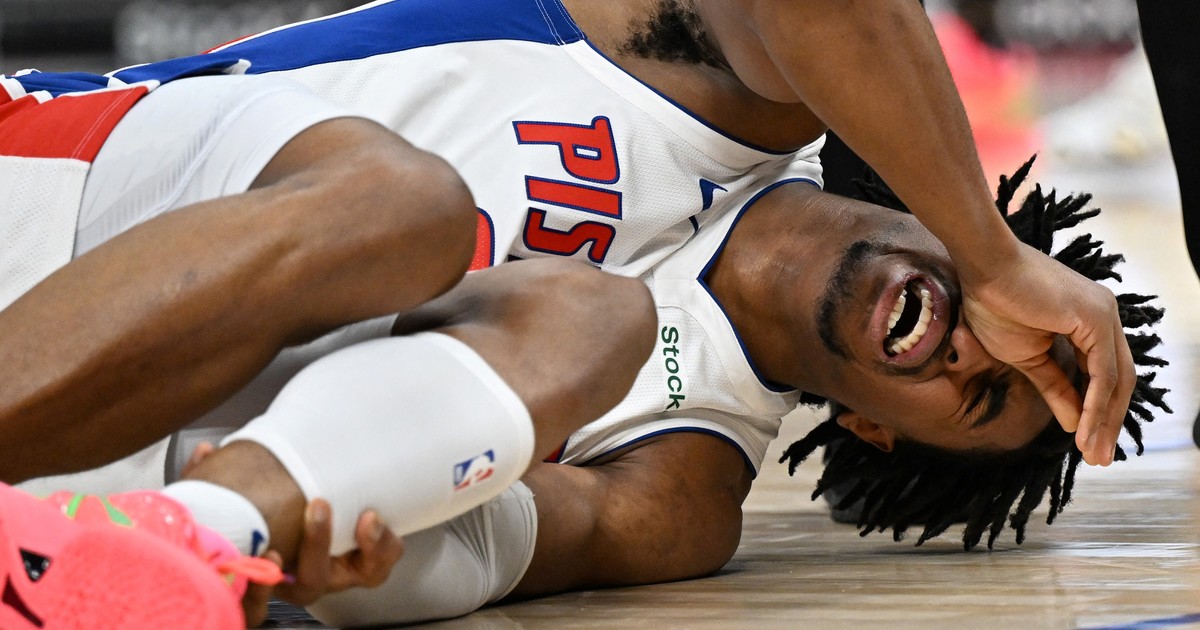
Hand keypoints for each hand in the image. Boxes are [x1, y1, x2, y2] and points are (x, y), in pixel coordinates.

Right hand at [181, 445, 405, 623]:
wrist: (310, 503)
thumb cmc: (265, 510)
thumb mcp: (233, 498)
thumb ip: (212, 482)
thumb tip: (204, 452)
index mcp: (265, 575)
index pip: (254, 606)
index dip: (259, 591)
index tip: (267, 552)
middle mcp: (300, 579)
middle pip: (311, 584)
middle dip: (316, 546)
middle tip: (317, 506)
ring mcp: (335, 571)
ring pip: (356, 576)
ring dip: (363, 548)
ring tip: (364, 517)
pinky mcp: (364, 559)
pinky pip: (378, 562)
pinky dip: (382, 543)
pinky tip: (375, 519)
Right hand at [958, 242, 1133, 465]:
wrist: (983, 269)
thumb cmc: (994, 303)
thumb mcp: (1026, 357)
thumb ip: (1054, 387)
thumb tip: (1073, 423)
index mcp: (1089, 321)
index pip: (1104, 374)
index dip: (1098, 411)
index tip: (1087, 444)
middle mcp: (1104, 316)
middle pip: (1118, 380)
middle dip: (1108, 422)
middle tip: (1099, 458)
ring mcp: (1104, 315)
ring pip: (1115, 379)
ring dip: (1104, 420)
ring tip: (1093, 452)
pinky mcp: (1095, 318)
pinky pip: (1102, 372)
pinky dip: (1095, 404)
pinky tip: (1085, 428)